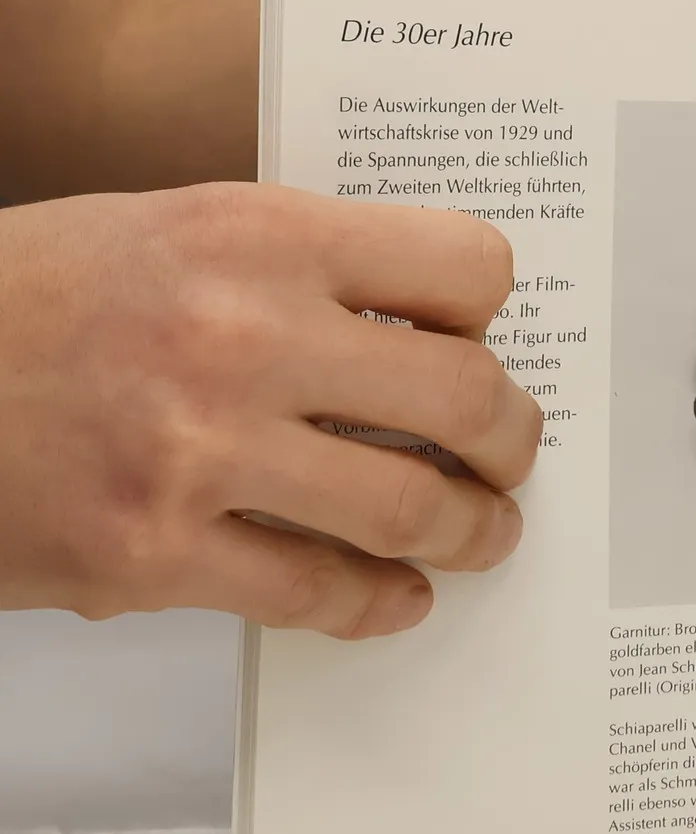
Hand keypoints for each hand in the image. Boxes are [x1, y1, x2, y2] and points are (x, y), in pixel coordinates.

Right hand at [0, 184, 541, 637]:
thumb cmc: (26, 299)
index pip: (461, 265)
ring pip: (409, 508)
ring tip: (481, 532)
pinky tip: (395, 597)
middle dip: (510, 438)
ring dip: (470, 530)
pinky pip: (315, 593)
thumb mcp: (173, 230)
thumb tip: (421, 325)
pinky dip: (377, 603)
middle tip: (510, 454)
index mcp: (256, 233)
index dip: (489, 311)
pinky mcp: (151, 554)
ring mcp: (199, 451)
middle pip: (463, 396)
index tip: (482, 340)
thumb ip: (299, 267)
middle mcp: (241, 333)